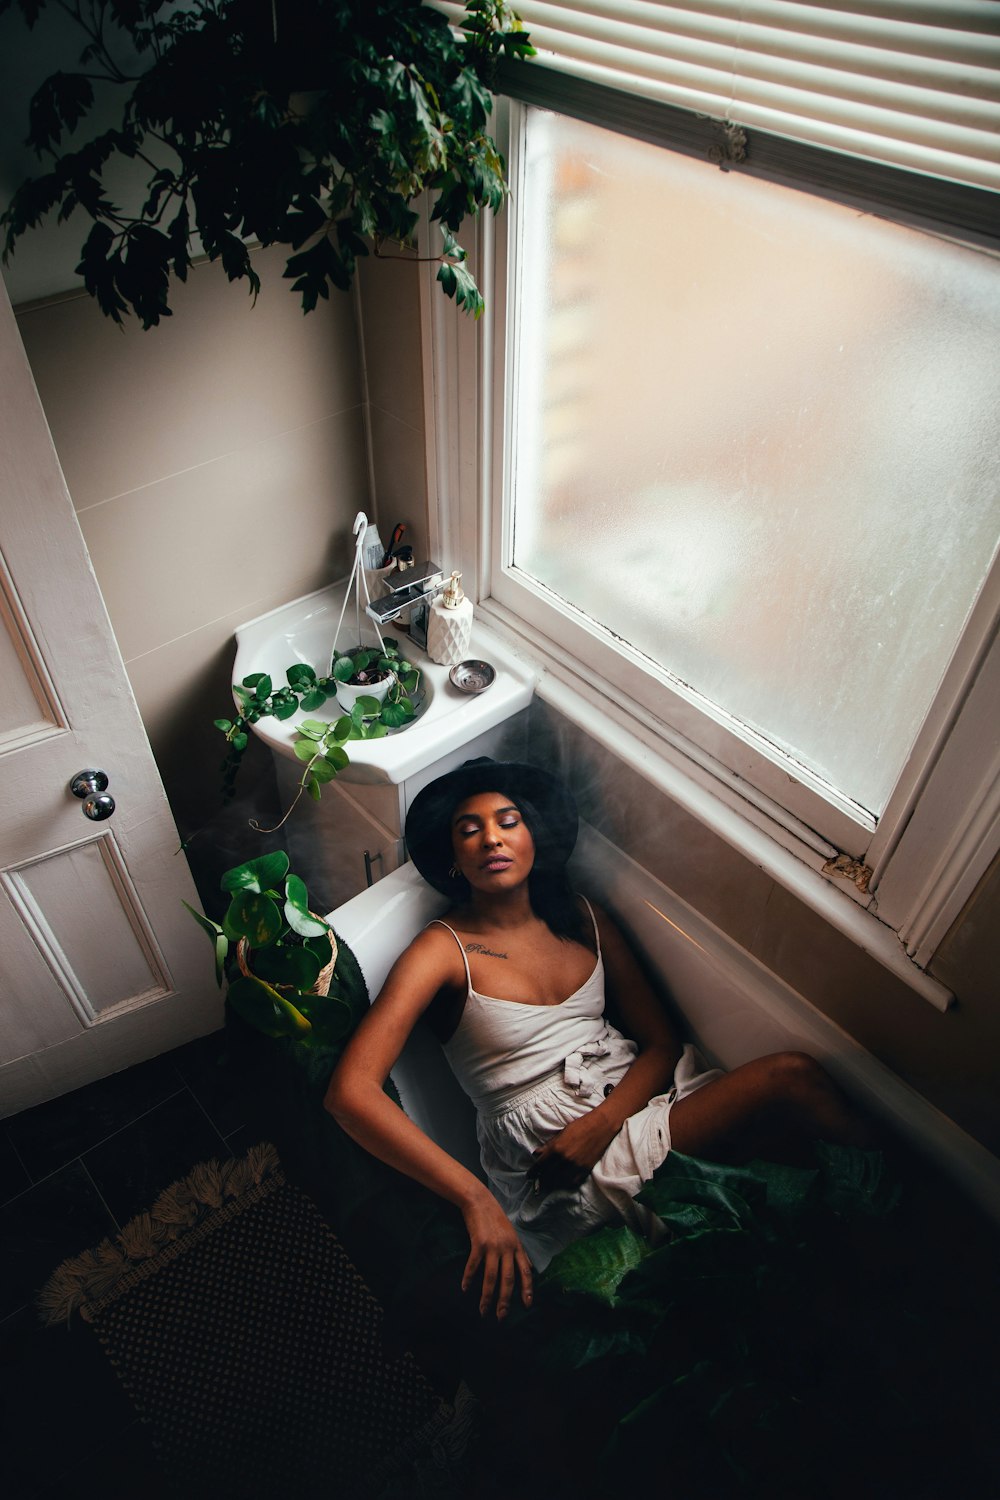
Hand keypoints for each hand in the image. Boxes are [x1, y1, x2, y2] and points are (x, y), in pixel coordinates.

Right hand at [461, 1189, 533, 1319]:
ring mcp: (493, 1246)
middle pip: (508, 1279)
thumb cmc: (495, 1218)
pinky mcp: (479, 1243)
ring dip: (487, 1296)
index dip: (527, 1289)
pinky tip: (465, 1288)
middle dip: (505, 1300)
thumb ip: (520, 1252)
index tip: (527, 1305)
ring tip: (483, 1310)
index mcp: (516, 1247)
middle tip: (502, 1316)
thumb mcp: (513, 1234)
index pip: (525, 1271)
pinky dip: (469, 1278)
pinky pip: (474, 1265)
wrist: (480, 1200)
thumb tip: (530, 1268)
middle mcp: (507, 1248)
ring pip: (491, 1277)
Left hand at [526, 1109, 618, 1194]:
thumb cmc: (580, 1125)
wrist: (601, 1126)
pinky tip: (562, 1184)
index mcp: (557, 1148)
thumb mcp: (561, 1133)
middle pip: (548, 1175)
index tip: (529, 1177)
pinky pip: (573, 1182)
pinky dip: (565, 1184)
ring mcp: (576, 1166)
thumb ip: (548, 1145)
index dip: (533, 1173)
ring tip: (546, 1186)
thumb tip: (536, 1154)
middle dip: (541, 1181)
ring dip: (551, 1185)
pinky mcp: (585, 1169)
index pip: (540, 1165)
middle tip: (537, 1184)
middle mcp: (565, 1159)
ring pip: (559, 1181)